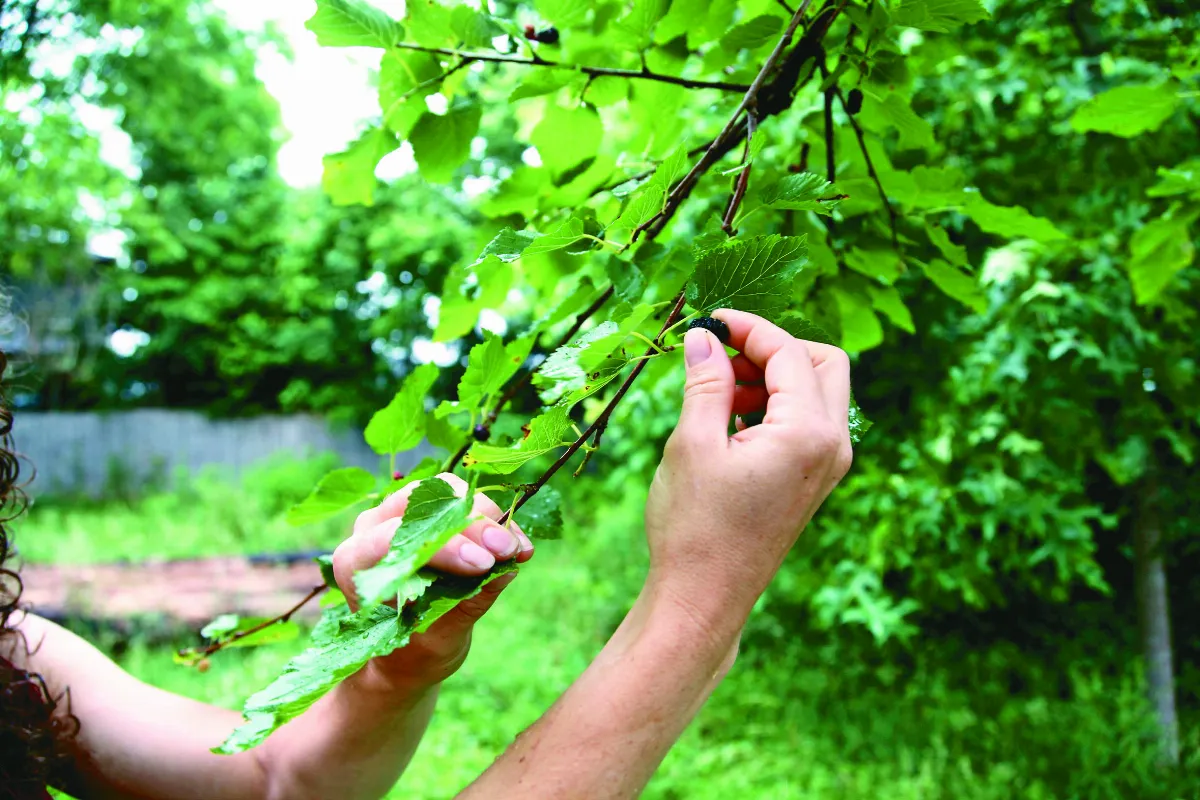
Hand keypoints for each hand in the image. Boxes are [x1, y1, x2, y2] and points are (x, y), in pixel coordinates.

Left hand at [331, 473, 533, 687]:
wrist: (404, 657)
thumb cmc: (409, 652)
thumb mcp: (437, 638)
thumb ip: (465, 602)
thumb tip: (505, 569)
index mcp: (355, 561)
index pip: (396, 536)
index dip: (444, 544)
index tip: (483, 563)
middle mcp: (371, 528)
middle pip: (425, 502)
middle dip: (472, 522)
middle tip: (507, 549)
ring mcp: (401, 517)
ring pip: (448, 494)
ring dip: (489, 518)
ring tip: (518, 549)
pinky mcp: (431, 517)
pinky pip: (465, 505)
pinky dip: (495, 523)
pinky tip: (519, 547)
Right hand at [644, 309, 852, 631]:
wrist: (703, 600)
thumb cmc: (694, 527)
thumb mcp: (693, 444)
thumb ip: (706, 382)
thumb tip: (704, 337)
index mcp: (808, 433)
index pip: (789, 352)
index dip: (748, 327)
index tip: (709, 320)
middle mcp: (832, 446)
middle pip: (822, 363)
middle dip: (773, 349)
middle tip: (721, 356)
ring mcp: (828, 467)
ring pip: (817, 392)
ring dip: (772, 377)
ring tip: (716, 393)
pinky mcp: (813, 481)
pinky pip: (807, 423)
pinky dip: (774, 407)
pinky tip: (729, 421)